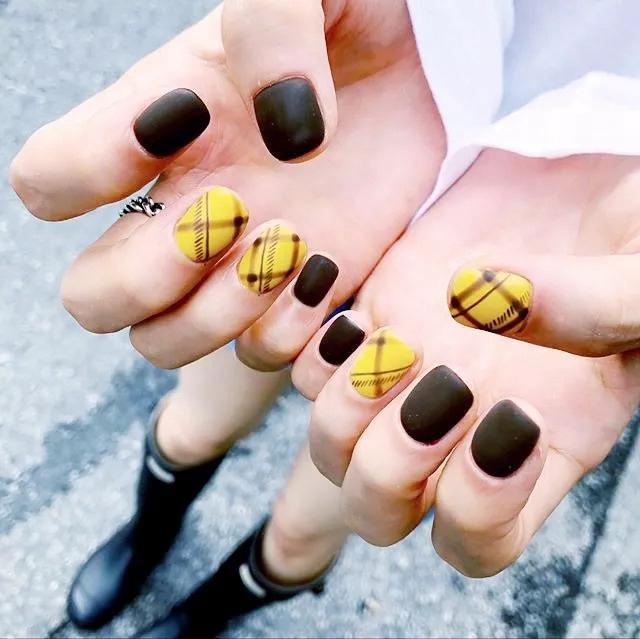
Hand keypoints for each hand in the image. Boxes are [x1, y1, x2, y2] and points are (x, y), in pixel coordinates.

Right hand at [11, 0, 443, 369]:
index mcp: (153, 135)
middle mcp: (179, 213)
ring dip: (218, 315)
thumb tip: (285, 137)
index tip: (183, 126)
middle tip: (231, 212)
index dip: (85, 173)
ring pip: (163, 343)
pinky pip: (256, 352)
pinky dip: (286, 331)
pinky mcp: (293, 298)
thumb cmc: (348, 24)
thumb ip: (270, 30)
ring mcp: (231, 267)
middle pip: (92, 298)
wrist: (414, 79)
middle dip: (150, 278)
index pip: (48, 180)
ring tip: (291, 244)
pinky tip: (328, 272)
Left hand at [293, 149, 639, 576]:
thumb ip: (595, 307)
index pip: (477, 543)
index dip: (477, 511)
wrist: (576, 182)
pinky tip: (353, 307)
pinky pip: (303, 364)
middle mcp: (457, 425)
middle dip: (389, 466)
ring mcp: (405, 375)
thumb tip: (482, 301)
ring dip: (342, 410)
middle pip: (378, 508)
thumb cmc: (632, 238)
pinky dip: (305, 347)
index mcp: (535, 448)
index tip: (513, 417)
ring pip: (331, 446)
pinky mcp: (373, 318)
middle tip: (441, 383)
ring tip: (392, 341)